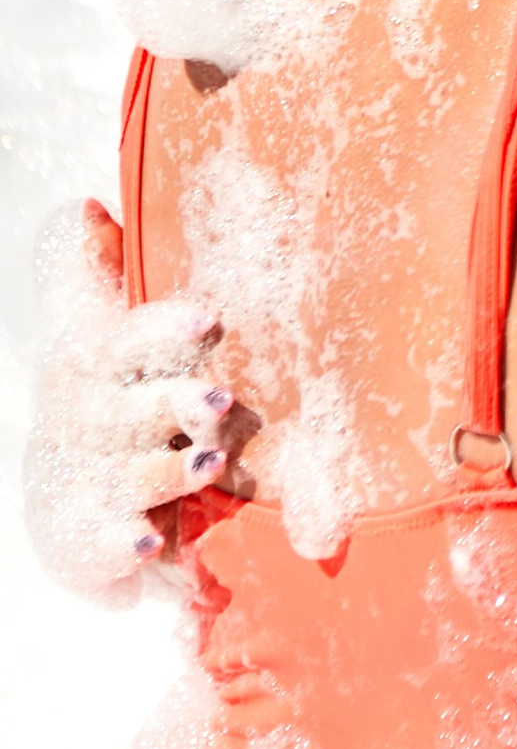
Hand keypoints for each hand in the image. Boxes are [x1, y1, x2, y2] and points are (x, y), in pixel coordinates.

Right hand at [24, 201, 253, 601]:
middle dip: (176, 402)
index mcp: (95, 364)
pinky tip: (154, 542)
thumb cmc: (101, 390)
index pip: (127, 342)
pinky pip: (111, 540)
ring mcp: (95, 480)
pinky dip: (128, 542)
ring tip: (209, 462)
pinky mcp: (98, 533)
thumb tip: (84, 206)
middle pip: (130, 413)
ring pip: (132, 476)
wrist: (62, 491)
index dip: (167, 331)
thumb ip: (92, 269)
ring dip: (170, 472)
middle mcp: (93, 423)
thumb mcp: (92, 326)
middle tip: (222, 396)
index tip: (211, 319)